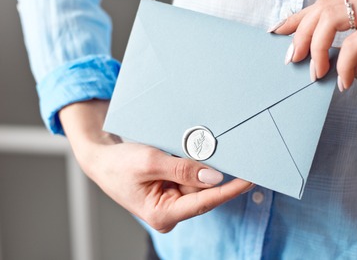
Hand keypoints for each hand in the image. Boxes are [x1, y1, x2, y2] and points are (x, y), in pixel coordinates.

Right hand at [59, 100, 252, 232]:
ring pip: (198, 183)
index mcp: (163, 214)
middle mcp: (171, 212)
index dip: (230, 190)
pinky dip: (192, 164)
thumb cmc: (118, 164)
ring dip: (199, 165)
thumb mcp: (149, 162)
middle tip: (228, 150)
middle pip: (203, 191)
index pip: (205, 202)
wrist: (101, 160)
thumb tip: (214, 177)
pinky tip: (185, 153)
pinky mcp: (172, 191)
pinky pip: (189, 177)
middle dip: (212, 171)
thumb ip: (183, 170)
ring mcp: (172, 202)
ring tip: (190, 148)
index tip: (250, 179)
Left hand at [271, 0, 356, 104]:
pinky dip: (343, 66)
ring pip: (331, 19)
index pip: (322, 5)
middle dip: (300, 36)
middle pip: (321, 8)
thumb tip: (303, 54)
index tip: (276, 33)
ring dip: (316, 49)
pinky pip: (352, 44)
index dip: (296, 18)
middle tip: (293, 60)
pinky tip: (344, 83)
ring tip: (316, 73)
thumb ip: (332, 51)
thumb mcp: (354, 59)